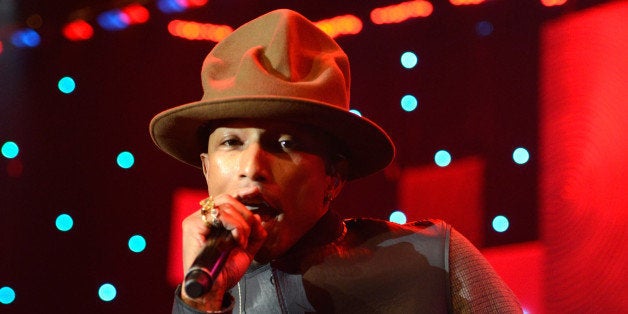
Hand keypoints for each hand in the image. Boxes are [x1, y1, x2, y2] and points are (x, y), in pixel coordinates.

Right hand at [180, 194, 266, 310]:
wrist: (214, 288)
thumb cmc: (225, 271)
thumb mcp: (246, 250)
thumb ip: (254, 234)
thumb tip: (257, 217)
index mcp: (211, 221)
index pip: (226, 200)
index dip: (242, 197)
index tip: (255, 196)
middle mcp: (201, 218)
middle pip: (227, 199)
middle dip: (245, 214)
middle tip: (250, 234)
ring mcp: (195, 220)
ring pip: (226, 206)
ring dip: (241, 224)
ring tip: (242, 242)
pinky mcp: (193, 225)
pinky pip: (220, 215)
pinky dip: (235, 226)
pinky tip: (237, 241)